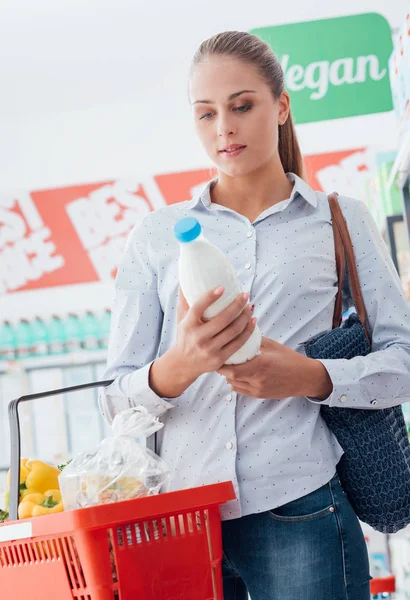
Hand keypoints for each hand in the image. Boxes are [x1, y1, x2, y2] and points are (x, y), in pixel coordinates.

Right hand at [174, 286, 256, 378]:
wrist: (183, 364)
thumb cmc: (185, 336)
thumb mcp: (181, 319)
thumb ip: (185, 301)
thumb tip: (186, 281)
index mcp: (188, 325)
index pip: (198, 308)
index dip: (210, 297)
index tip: (222, 288)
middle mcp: (198, 338)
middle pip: (222, 319)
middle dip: (237, 305)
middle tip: (245, 294)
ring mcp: (209, 350)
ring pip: (233, 331)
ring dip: (245, 317)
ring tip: (250, 306)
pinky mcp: (219, 359)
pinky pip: (238, 344)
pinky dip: (248, 331)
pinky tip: (253, 321)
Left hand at [217, 336, 332, 399]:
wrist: (305, 378)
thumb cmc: (291, 359)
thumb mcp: (273, 346)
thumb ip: (255, 339)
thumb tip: (240, 328)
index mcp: (261, 365)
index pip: (233, 368)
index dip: (222, 363)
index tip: (217, 353)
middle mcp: (258, 380)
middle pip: (231, 377)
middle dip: (223, 368)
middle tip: (220, 357)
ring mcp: (259, 389)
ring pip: (234, 384)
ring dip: (228, 375)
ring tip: (228, 364)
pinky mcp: (260, 395)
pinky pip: (241, 390)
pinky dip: (235, 382)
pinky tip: (237, 374)